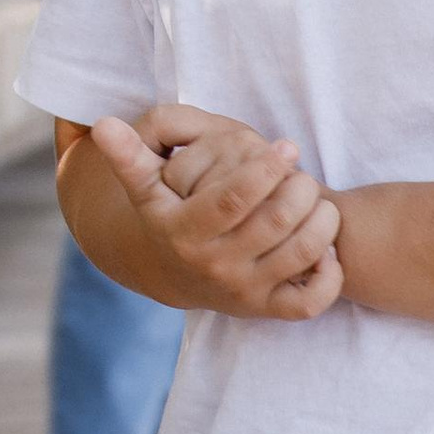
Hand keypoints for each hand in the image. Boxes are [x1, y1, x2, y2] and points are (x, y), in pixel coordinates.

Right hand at [88, 104, 342, 318]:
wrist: (177, 276)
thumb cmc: (171, 215)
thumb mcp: (147, 187)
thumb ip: (129, 155)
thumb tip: (104, 123)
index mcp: (184, 233)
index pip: (232, 200)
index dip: (264, 169)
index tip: (285, 146)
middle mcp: (214, 267)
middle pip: (274, 222)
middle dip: (299, 189)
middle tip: (303, 172)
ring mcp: (243, 292)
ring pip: (301, 254)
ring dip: (321, 219)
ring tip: (316, 197)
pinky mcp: (268, 310)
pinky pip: (310, 302)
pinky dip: (329, 275)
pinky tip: (325, 248)